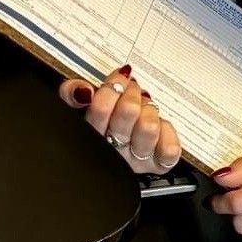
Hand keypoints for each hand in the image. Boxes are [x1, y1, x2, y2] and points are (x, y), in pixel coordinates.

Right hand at [59, 64, 181, 174]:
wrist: (122, 146)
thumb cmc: (105, 122)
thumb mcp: (83, 104)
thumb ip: (72, 91)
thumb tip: (82, 90)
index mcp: (92, 135)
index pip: (99, 110)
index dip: (112, 88)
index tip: (117, 78)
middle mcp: (113, 150)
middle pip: (127, 112)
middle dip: (132, 92)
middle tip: (132, 89)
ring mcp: (136, 158)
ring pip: (149, 127)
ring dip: (149, 110)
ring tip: (145, 108)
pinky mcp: (158, 163)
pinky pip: (169, 149)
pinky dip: (167, 132)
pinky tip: (159, 126)